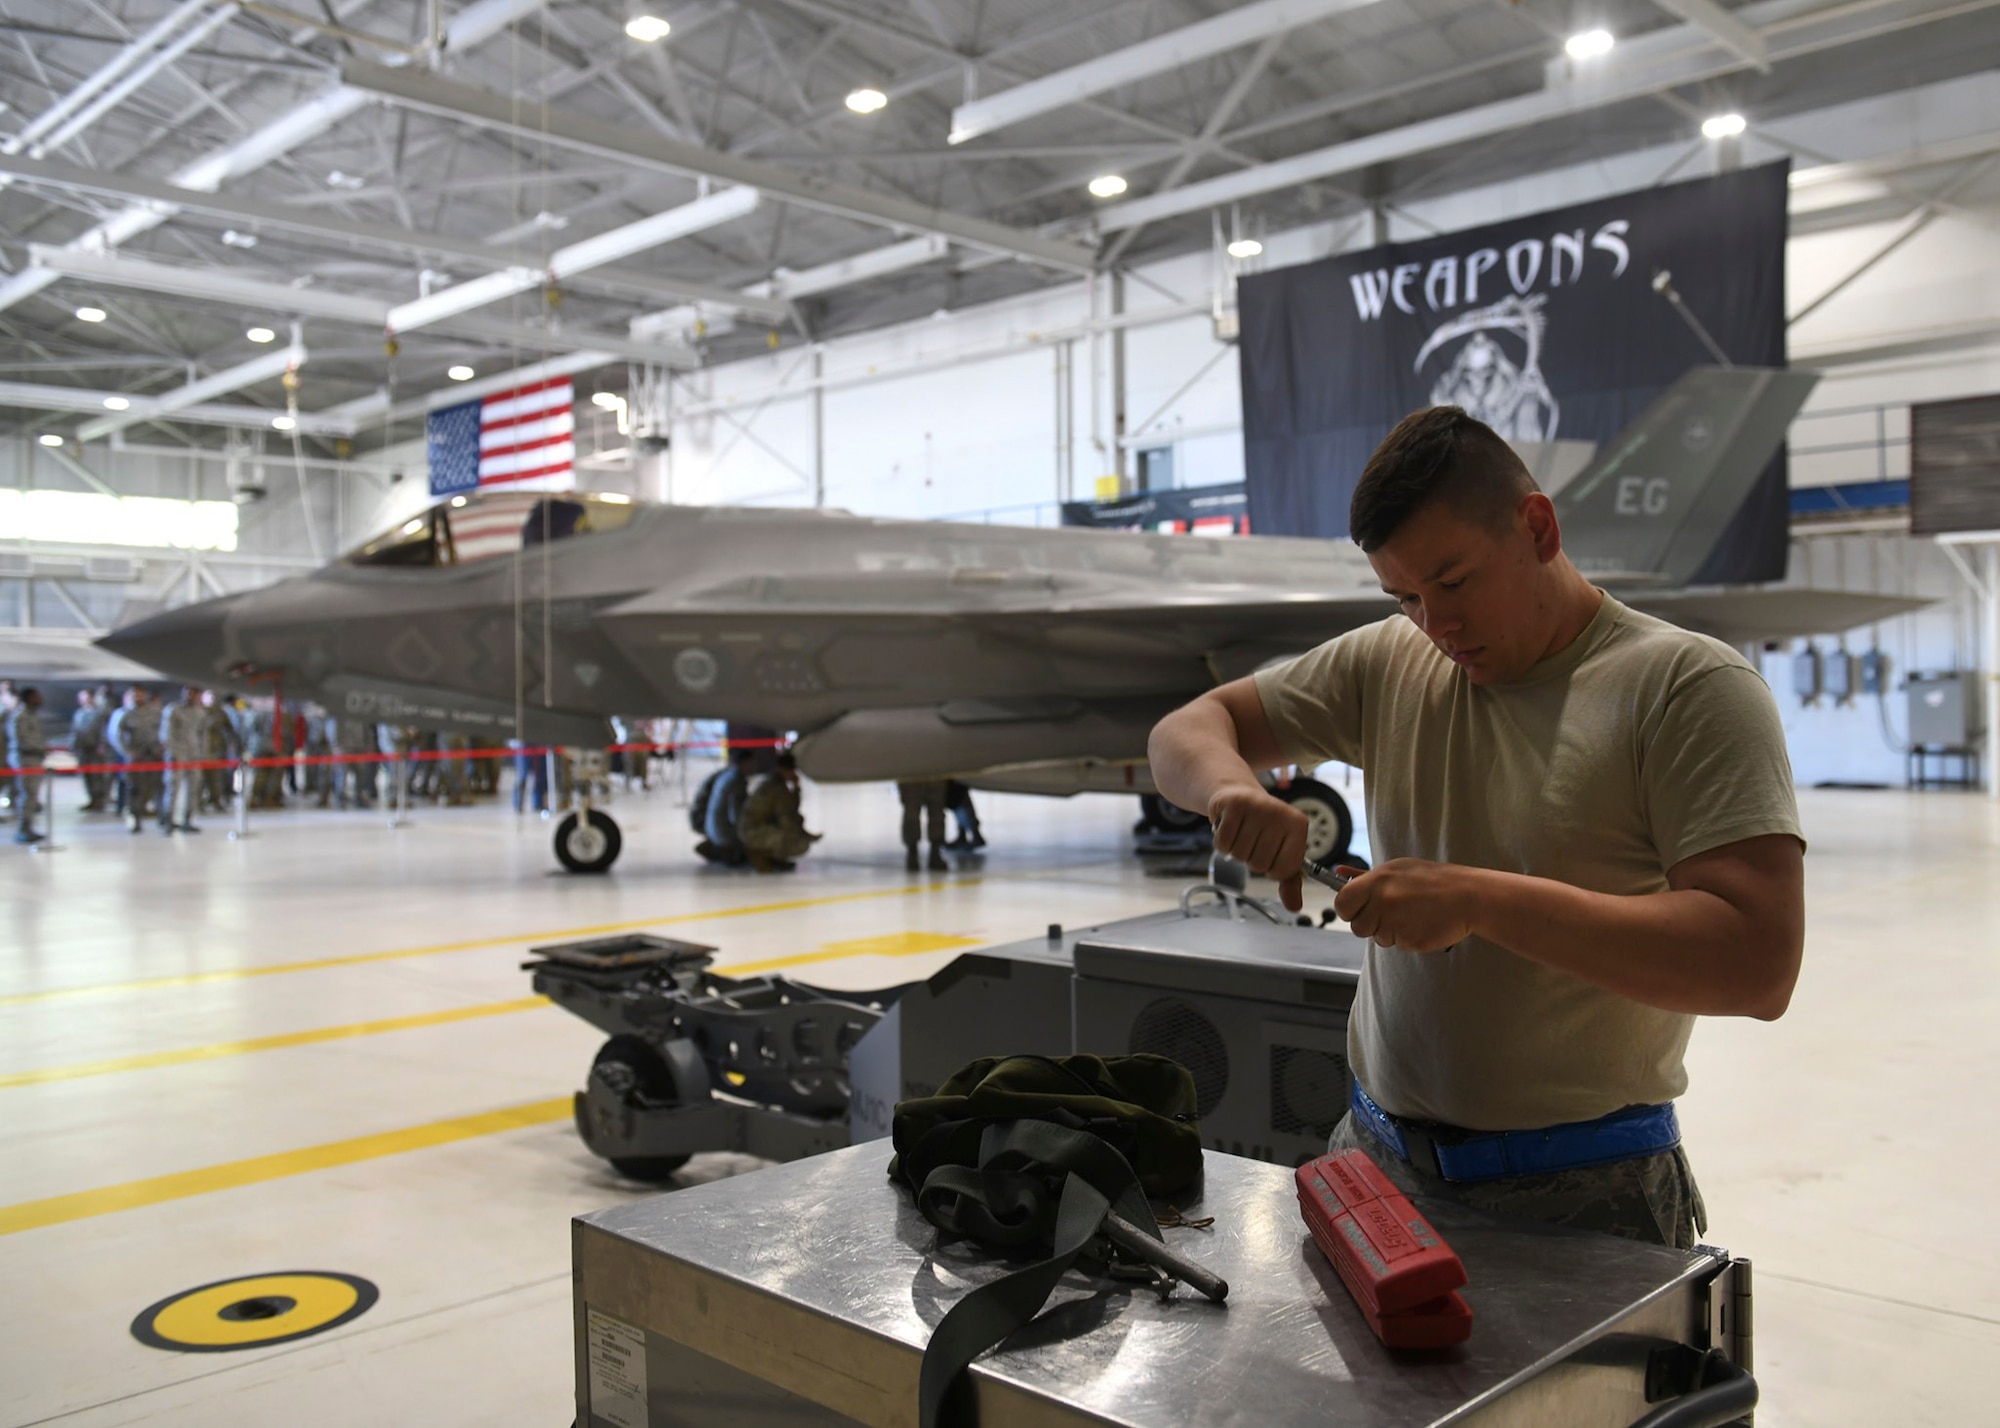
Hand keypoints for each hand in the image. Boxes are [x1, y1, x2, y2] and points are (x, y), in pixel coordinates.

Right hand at [1206, 781, 1308, 908]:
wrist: (1236, 794)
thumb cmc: (1261, 826)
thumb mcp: (1280, 849)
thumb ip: (1289, 879)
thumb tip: (1294, 906)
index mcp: (1298, 825)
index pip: (1285, 870)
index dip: (1272, 869)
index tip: (1269, 852)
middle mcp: (1280, 813)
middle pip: (1260, 864)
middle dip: (1251, 858)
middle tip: (1252, 839)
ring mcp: (1257, 807)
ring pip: (1240, 855)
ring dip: (1236, 850)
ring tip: (1240, 832)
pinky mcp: (1234, 804)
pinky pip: (1223, 843)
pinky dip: (1222, 842)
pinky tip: (1228, 827)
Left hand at [1333, 859, 1483, 952]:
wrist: (1468, 896)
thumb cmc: (1431, 881)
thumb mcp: (1398, 870)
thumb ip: (1365, 876)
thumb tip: (1338, 873)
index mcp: (1377, 881)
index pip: (1342, 902)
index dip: (1347, 909)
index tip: (1356, 909)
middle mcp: (1383, 901)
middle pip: (1357, 926)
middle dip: (1369, 924)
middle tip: (1390, 914)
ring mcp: (1396, 922)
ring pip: (1378, 938)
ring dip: (1390, 932)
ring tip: (1412, 915)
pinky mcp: (1410, 940)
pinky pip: (1398, 945)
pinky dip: (1407, 938)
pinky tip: (1421, 924)